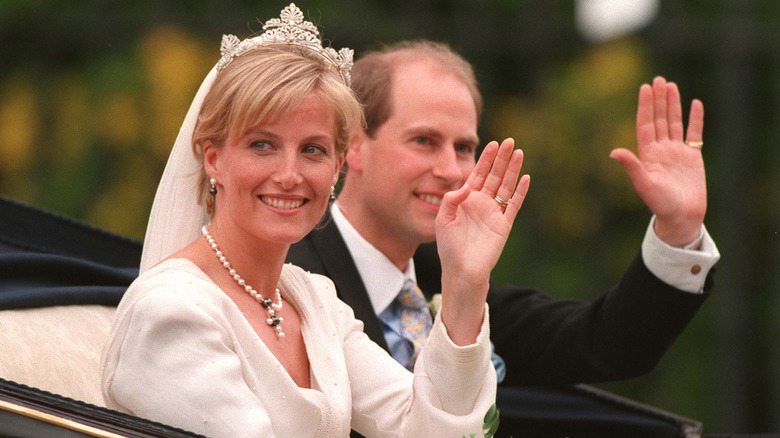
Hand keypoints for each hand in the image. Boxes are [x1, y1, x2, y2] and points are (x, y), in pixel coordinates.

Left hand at [435, 138, 529, 344]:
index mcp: (467, 199)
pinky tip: (525, 177)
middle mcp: (482, 203)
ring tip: (519, 152)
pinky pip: (514, 205)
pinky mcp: (504, 224)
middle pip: (494, 175)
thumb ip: (451, 199)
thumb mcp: (443, 219)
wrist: (461, 270)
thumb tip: (468, 186)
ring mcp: (495, 213)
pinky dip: (520, 192)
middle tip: (509, 141)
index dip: (485, 159)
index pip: (478, 174)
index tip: (492, 143)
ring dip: (512, 170)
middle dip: (501, 159)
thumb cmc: (449, 247)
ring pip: (506, 186)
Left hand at [610, 76, 705, 245]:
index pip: (645, 124)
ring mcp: (676, 152)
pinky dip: (695, 119)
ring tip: (670, 85)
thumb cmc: (660, 204)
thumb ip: (631, 166)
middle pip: (659, 119)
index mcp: (647, 154)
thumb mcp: (644, 184)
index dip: (645, 106)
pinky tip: (695, 103)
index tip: (644, 88)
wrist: (681, 216)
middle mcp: (660, 150)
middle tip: (657, 79)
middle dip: (658, 100)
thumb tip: (613, 152)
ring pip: (674, 122)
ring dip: (673, 104)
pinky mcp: (693, 157)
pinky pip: (694, 133)